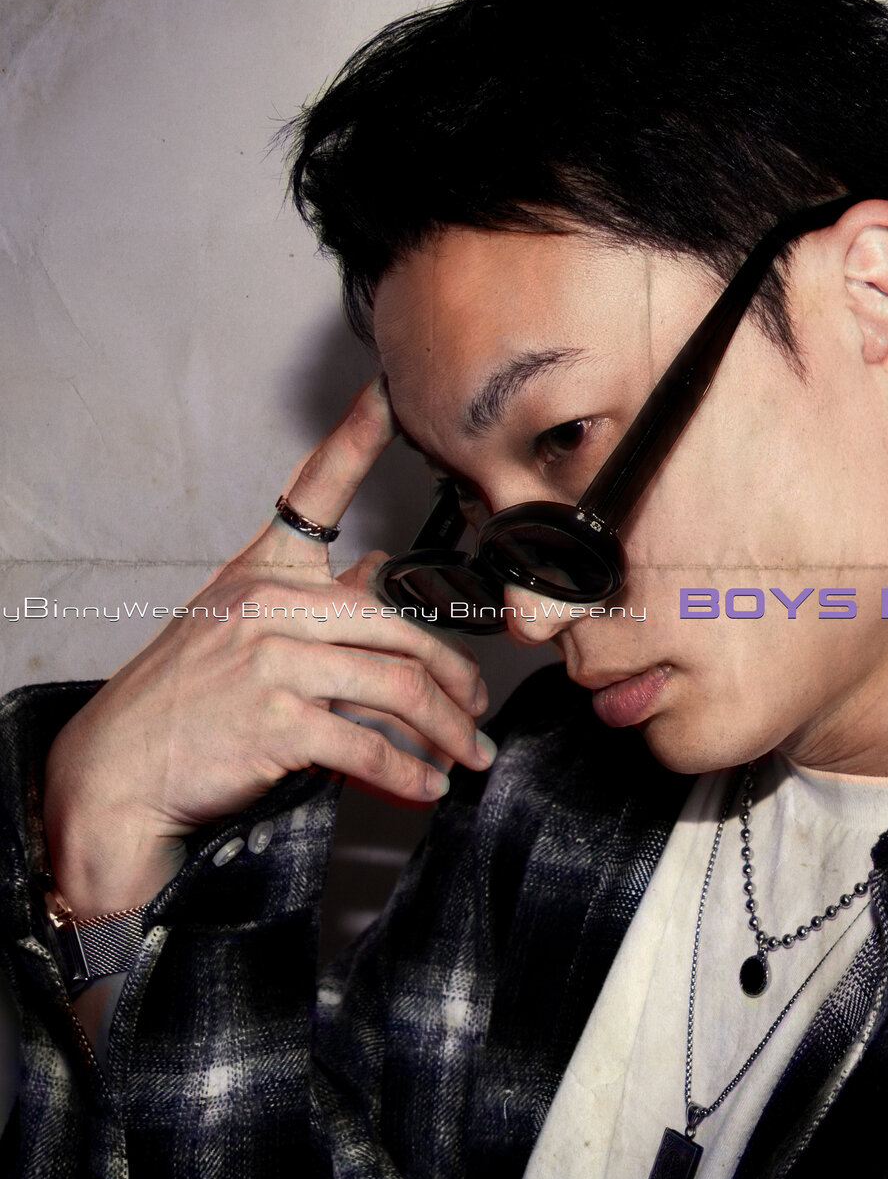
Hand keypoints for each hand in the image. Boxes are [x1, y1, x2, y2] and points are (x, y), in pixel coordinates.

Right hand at [43, 376, 490, 914]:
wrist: (118, 765)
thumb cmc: (183, 694)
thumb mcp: (238, 627)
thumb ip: (311, 599)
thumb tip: (376, 569)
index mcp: (264, 573)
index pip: (312, 490)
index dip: (352, 437)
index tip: (386, 393)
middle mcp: (270, 605)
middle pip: (398, 623)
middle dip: (454, 673)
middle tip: (477, 706)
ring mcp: (272, 661)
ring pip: (397, 684)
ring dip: (446, 729)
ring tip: (467, 754)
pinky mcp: (274, 721)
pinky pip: (367, 742)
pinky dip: (407, 770)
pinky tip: (426, 784)